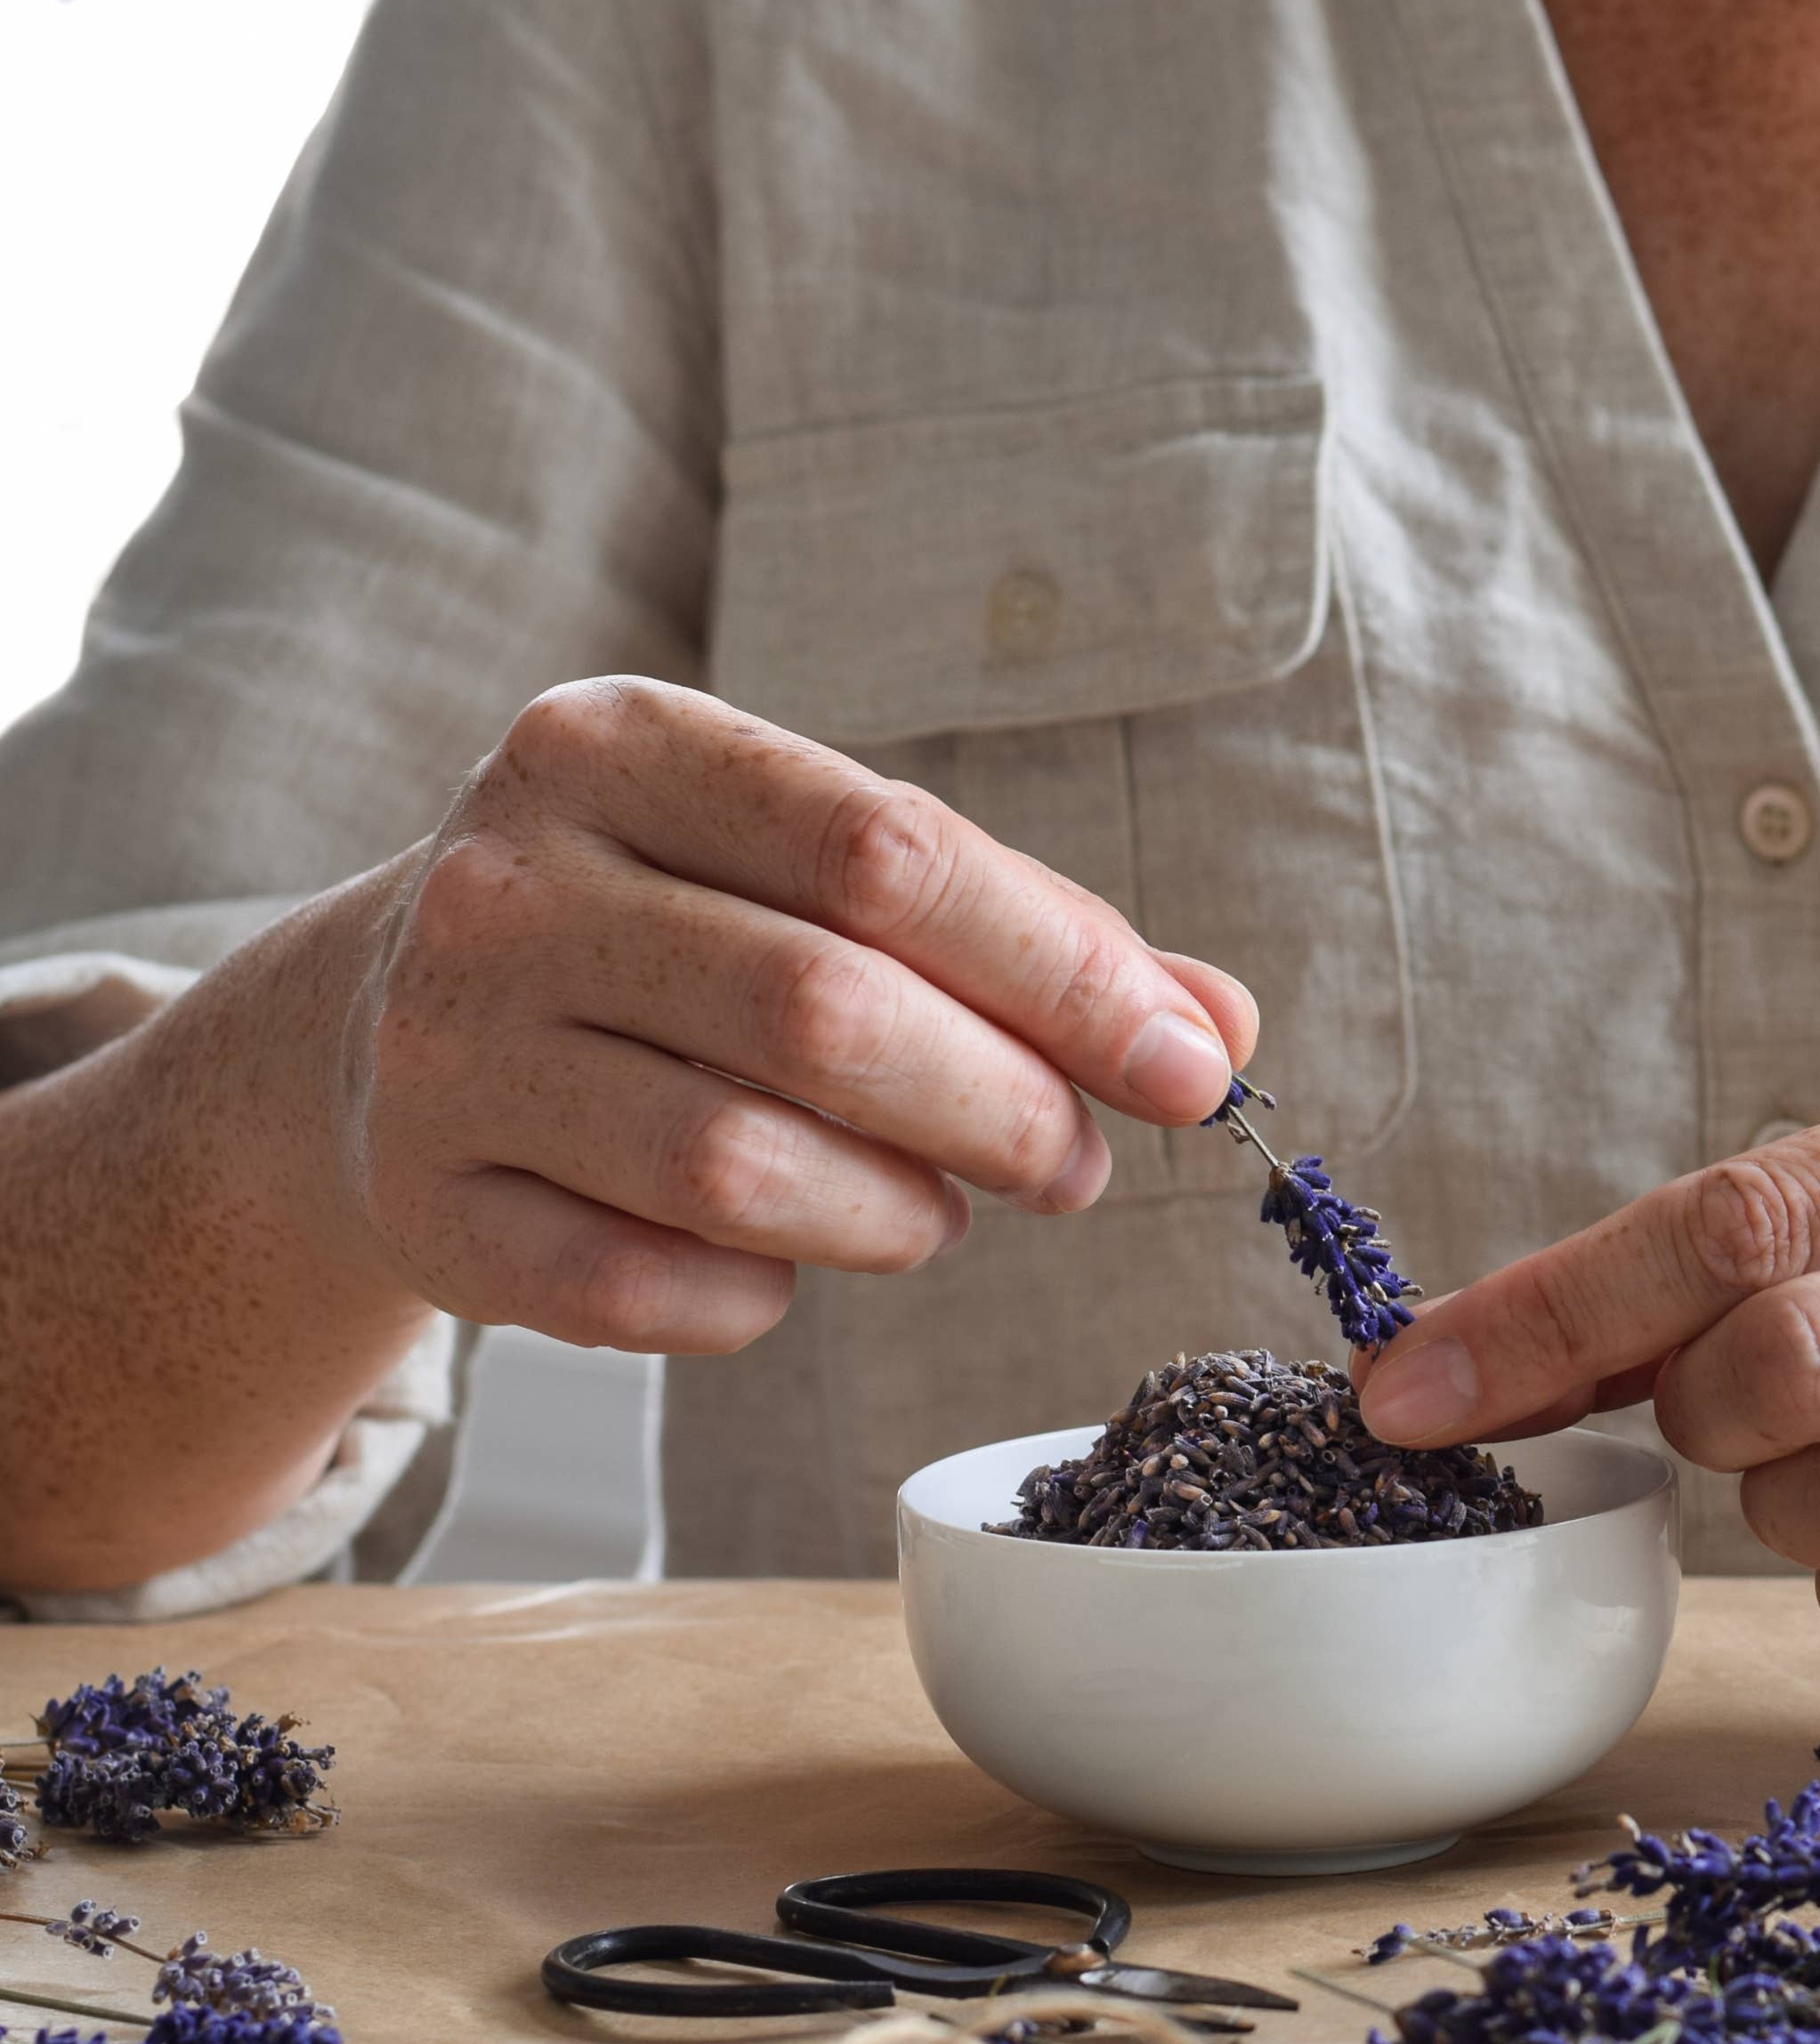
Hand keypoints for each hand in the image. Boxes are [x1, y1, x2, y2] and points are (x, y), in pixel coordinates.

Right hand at [297, 677, 1257, 1350]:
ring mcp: (445, 1050)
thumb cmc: (673, 937)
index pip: (891, 855)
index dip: (1068, 974)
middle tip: (1073, 1164)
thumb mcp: (823, 880)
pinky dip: (761, 1298)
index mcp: (623, 746)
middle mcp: (508, 881)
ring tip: (932, 1208)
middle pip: (826, 1013)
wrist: (376, 1029)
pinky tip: (785, 1258)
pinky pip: (654, 1294)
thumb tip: (1218, 1028)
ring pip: (741, 1168)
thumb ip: (1026, 936)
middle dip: (1003, 1109)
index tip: (1186, 1067)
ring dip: (894, 1217)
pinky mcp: (429, 1210)